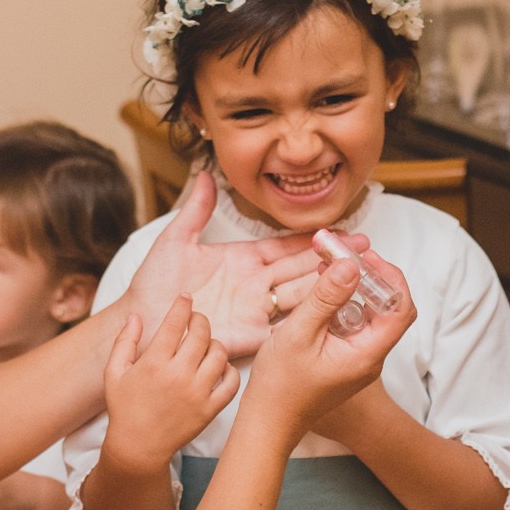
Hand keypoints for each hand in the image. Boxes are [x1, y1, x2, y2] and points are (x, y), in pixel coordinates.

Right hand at [102, 295, 239, 477]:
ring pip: (219, 354)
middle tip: (196, 321)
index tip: (185, 297)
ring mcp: (197, 393)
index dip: (182, 305)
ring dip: (214, 343)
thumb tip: (136, 315)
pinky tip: (218, 367)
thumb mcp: (114, 372)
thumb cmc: (124, 407)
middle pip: (201, 333)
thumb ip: (125, 341)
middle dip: (200, 320)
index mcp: (154, 363)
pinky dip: (229, 370)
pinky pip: (231, 382)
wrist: (138, 446)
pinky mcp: (210, 409)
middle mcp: (178, 375)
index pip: (175, 322)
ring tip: (204, 346)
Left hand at [124, 172, 367, 357]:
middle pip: (302, 268)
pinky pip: (286, 326)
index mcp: (241, 260)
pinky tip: (335, 312)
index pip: (284, 246)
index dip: (312, 239)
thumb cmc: (154, 287)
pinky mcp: (251, 335)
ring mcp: (255, 310)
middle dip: (334, 259)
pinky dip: (311, 319)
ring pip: (301, 294)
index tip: (341, 229)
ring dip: (329, 285)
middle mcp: (254, 284)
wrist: (143, 324)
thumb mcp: (175, 242)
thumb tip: (204, 174)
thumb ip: (195, 210)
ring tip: (361, 274)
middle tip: (366, 248)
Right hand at [243, 252, 415, 437]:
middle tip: (345, 256)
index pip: (401, 308)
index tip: (365, 257)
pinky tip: (321, 293)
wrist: (268, 421)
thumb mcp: (300, 333)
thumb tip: (351, 264)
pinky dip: (342, 303)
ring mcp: (358, 359)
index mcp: (367, 354)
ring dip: (354, 288)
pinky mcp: (345, 359)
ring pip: (370, 314)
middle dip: (370, 277)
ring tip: (329, 266)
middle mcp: (370, 357)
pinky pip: (354, 325)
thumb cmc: (280, 385)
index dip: (389, 277)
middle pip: (389, 308)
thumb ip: (326, 297)